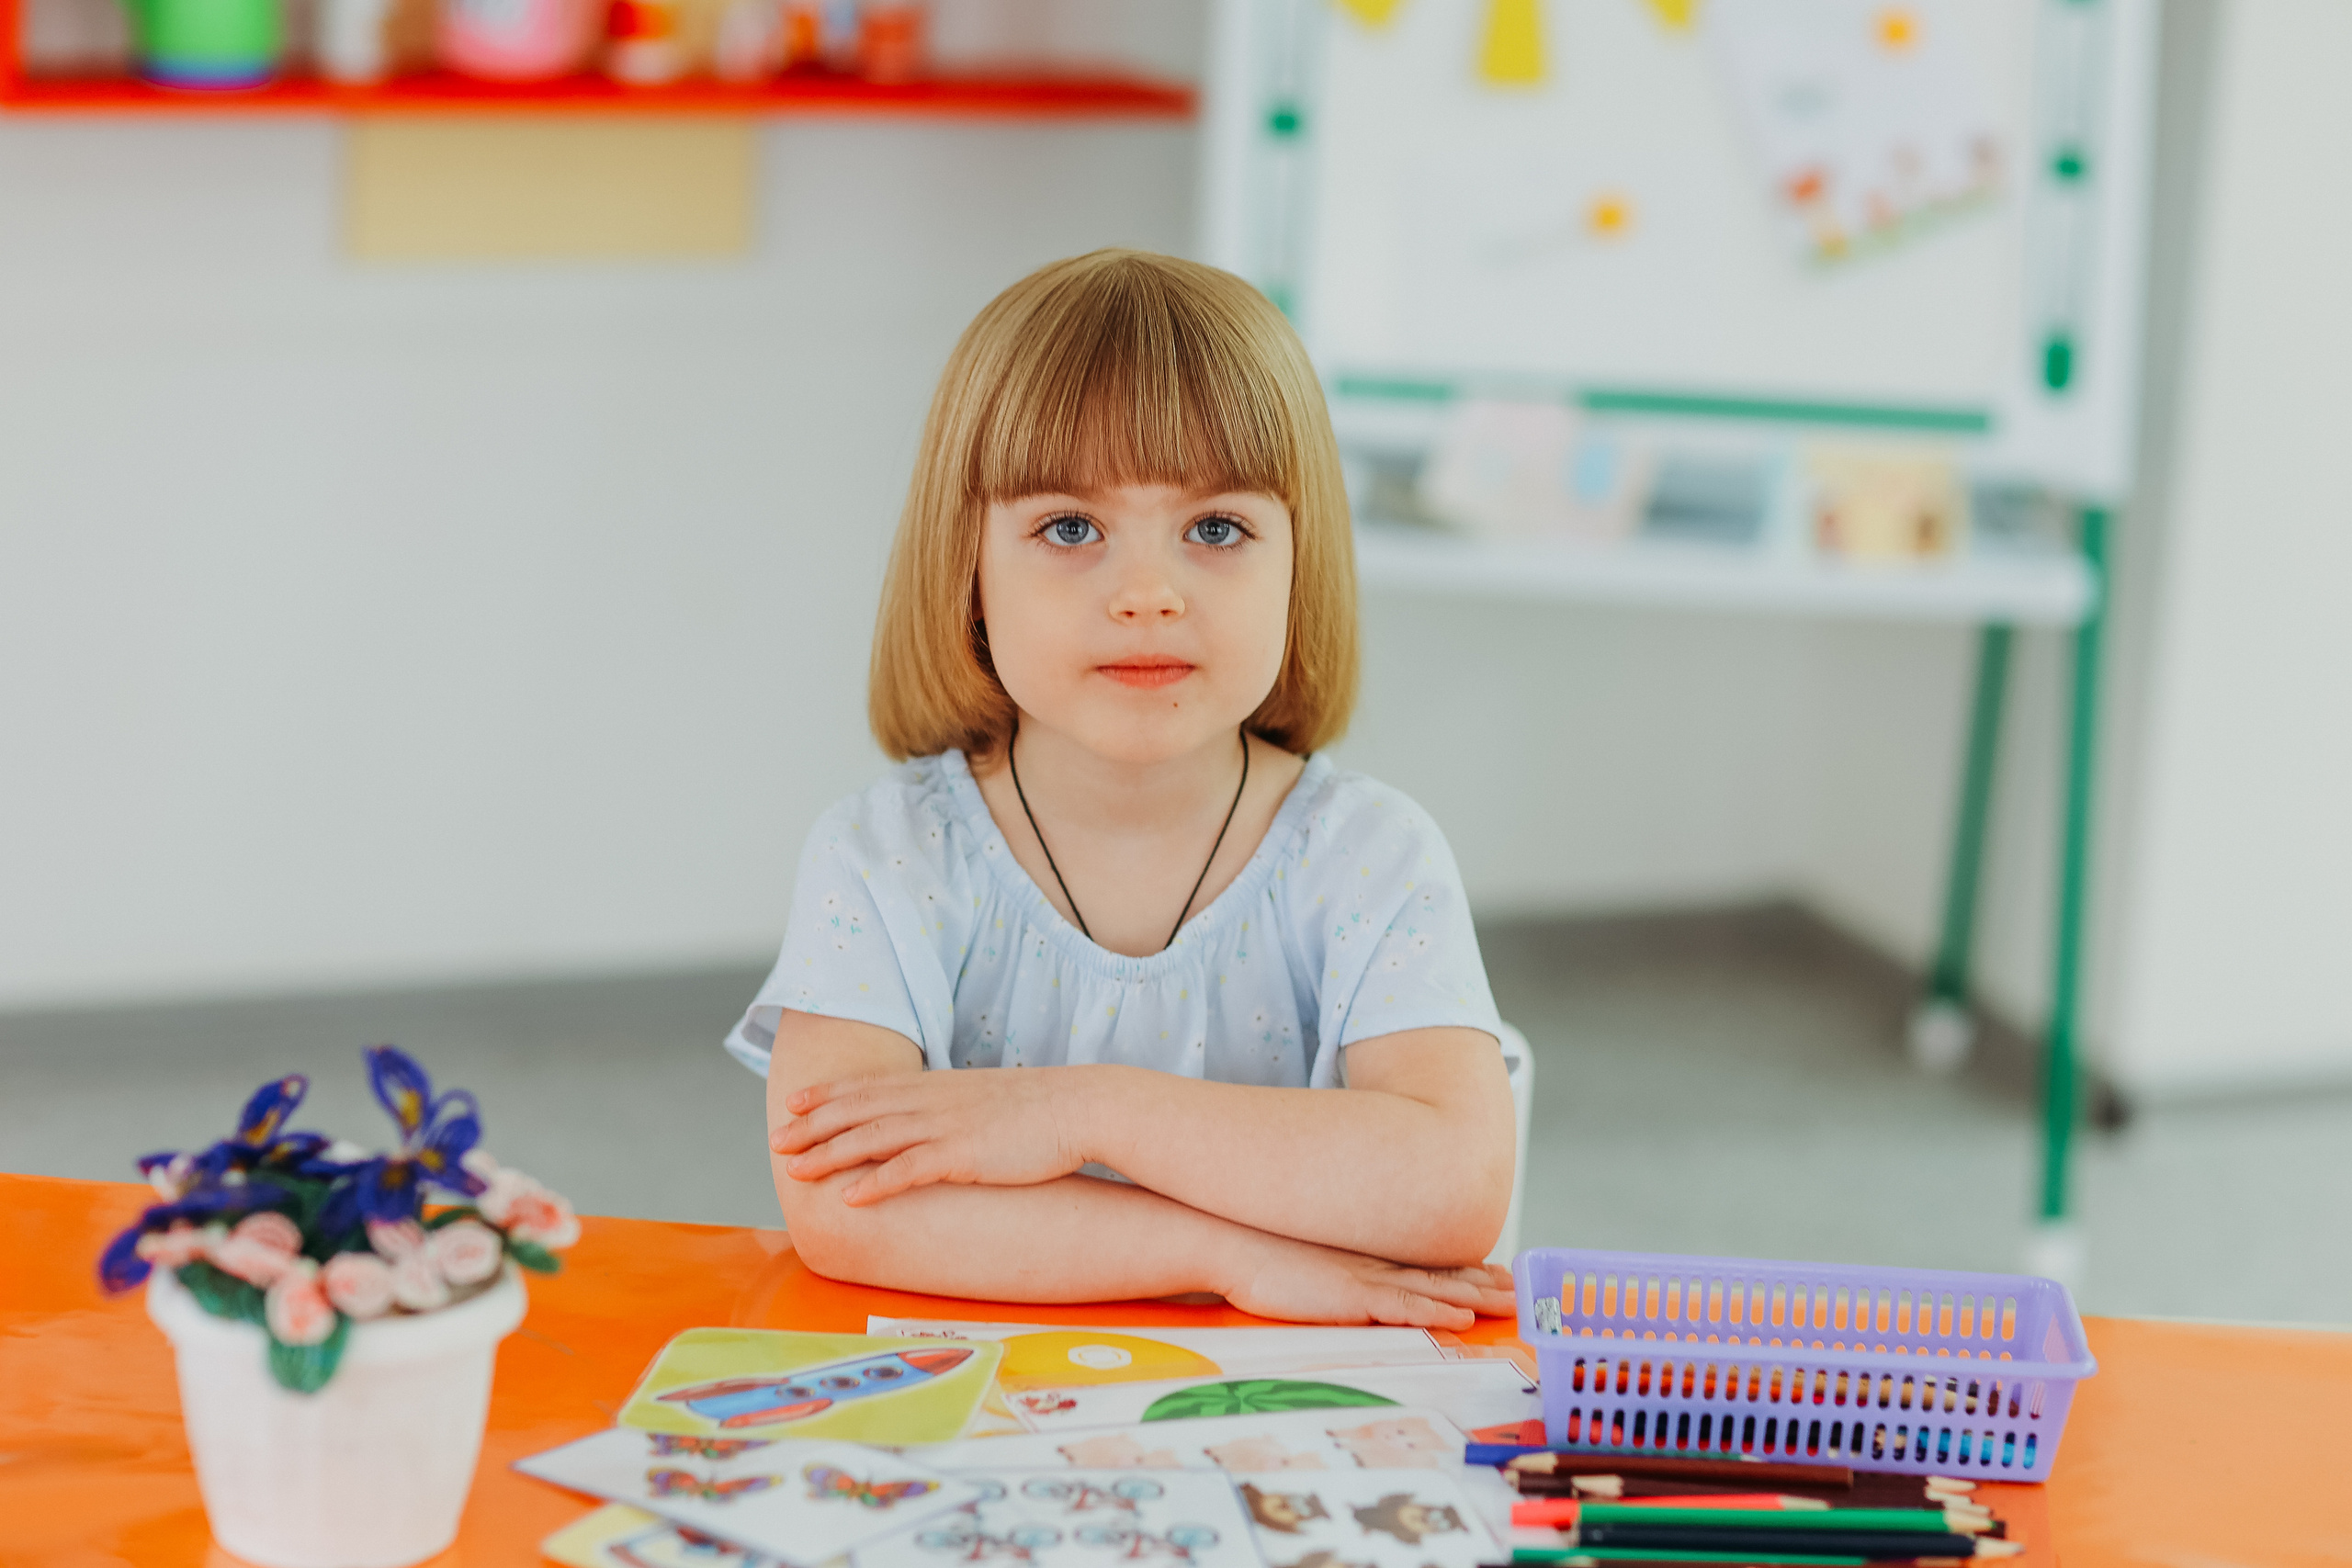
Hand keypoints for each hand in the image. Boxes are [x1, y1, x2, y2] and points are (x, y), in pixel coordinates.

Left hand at [769, 1065, 1101, 1204]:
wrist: (1082, 1106)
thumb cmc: (1040, 1111)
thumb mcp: (985, 1101)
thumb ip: (952, 1108)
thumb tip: (934, 1123)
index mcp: (937, 1087)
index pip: (869, 1088)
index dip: (828, 1096)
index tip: (795, 1103)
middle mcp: (933, 1101)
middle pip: (859, 1111)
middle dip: (813, 1126)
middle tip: (776, 1141)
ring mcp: (946, 1126)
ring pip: (873, 1138)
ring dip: (830, 1154)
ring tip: (795, 1170)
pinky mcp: (965, 1154)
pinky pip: (911, 1169)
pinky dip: (877, 1182)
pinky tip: (850, 1196)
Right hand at [1219, 1231, 1516, 1329]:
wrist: (1229, 1239)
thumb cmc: (1256, 1253)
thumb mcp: (1302, 1261)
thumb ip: (1327, 1270)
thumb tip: (1334, 1279)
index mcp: (1363, 1256)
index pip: (1423, 1262)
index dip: (1463, 1269)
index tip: (1494, 1271)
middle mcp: (1372, 1262)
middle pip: (1440, 1273)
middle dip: (1483, 1282)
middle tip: (1519, 1287)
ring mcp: (1365, 1277)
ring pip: (1434, 1289)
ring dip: (1475, 1298)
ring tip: (1511, 1303)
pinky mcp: (1352, 1295)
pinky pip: (1404, 1306)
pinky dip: (1436, 1312)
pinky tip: (1462, 1318)